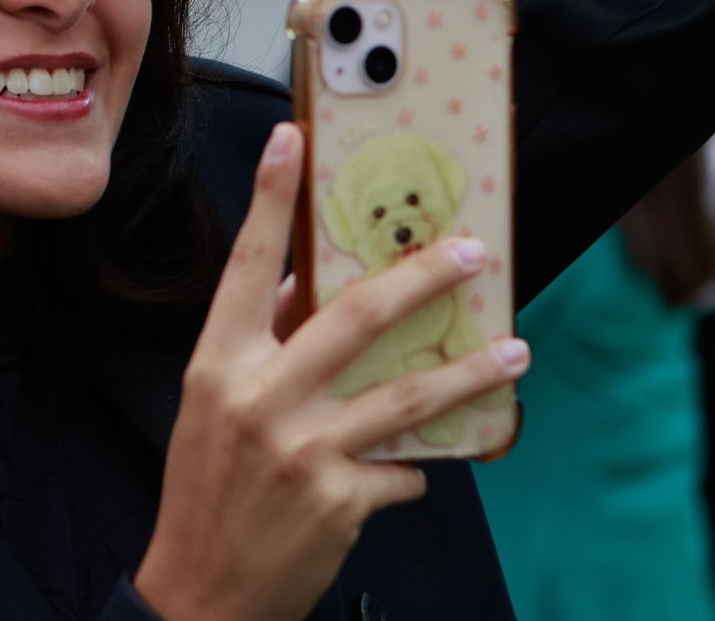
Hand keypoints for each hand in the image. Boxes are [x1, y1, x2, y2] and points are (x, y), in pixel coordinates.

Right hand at [133, 123, 528, 620]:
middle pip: (356, 316)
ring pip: (408, 393)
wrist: (200, 595)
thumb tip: (303, 292)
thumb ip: (258, 348)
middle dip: (424, 277)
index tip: (290, 139)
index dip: (266, 198)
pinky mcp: (341, 498)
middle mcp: (259, 398)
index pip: (245, 265)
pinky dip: (415, 466)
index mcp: (218, 365)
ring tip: (515, 352)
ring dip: (471, 372)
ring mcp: (303, 449)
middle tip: (471, 252)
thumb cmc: (207, 494)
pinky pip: (404, 467)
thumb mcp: (215, 410)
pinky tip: (415, 469)